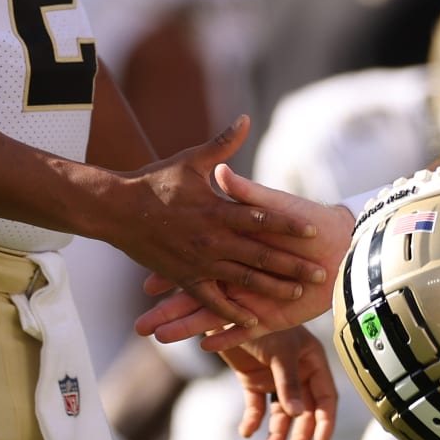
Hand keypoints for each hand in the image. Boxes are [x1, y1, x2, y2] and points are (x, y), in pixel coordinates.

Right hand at [110, 119, 333, 329]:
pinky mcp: (186, 278)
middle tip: (321, 272)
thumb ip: (223, 144)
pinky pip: (213, 301)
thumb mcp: (191, 159)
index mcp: (217, 210)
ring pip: (244, 280)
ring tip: (299, 294)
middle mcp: (213, 240)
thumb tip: (245, 118)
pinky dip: (232, 313)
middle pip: (261, 255)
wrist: (117, 210)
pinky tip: (253, 321)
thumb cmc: (155, 181)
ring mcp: (200, 263)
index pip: (262, 219)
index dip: (289, 226)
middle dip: (293, 264)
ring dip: (273, 287)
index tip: (314, 231)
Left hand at [218, 327, 337, 439]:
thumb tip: (297, 415)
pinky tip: (246, 431)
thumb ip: (289, 383)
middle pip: (305, 411)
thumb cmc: (261, 320)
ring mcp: (275, 377)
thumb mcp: (279, 352)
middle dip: (299, 435)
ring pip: (282, 414)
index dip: (325, 421)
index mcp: (312, 361)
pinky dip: (253, 421)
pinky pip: (257, 407)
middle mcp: (297, 371)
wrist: (226, 309)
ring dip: (277, 434)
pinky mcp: (253, 380)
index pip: (326, 397)